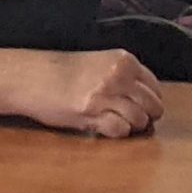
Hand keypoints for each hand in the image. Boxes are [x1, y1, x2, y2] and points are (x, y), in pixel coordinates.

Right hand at [20, 50, 163, 137]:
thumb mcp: (101, 62)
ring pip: (139, 119)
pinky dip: (118, 132)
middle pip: (152, 105)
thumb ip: (123, 75)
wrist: (37, 76)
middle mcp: (118, 75)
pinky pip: (120, 130)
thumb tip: (146, 97)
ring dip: (132, 126)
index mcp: (123, 59)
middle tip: (136, 120)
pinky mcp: (92, 113)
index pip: (154, 86)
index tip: (145, 108)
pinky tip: (106, 126)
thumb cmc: (66, 71)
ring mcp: (106, 94)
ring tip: (119, 122)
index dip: (152, 100)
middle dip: (148, 116)